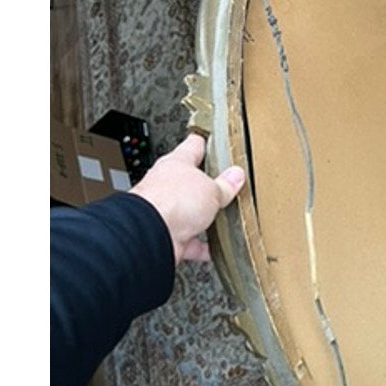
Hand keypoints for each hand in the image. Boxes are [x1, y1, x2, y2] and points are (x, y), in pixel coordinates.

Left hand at [130, 133, 245, 264]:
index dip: (202, 141)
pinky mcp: (168, 235)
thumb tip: (235, 176)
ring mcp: (166, 212)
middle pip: (189, 182)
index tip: (209, 137)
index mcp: (176, 164)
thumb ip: (224, 184)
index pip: (192, 146)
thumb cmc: (170, 201)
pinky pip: (189, 240)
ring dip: (204, 217)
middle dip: (205, 185)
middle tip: (224, 185)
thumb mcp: (211, 189)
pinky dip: (201, 246)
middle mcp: (167, 186)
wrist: (149, 233)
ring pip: (189, 212)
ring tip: (222, 218)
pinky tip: (213, 248)